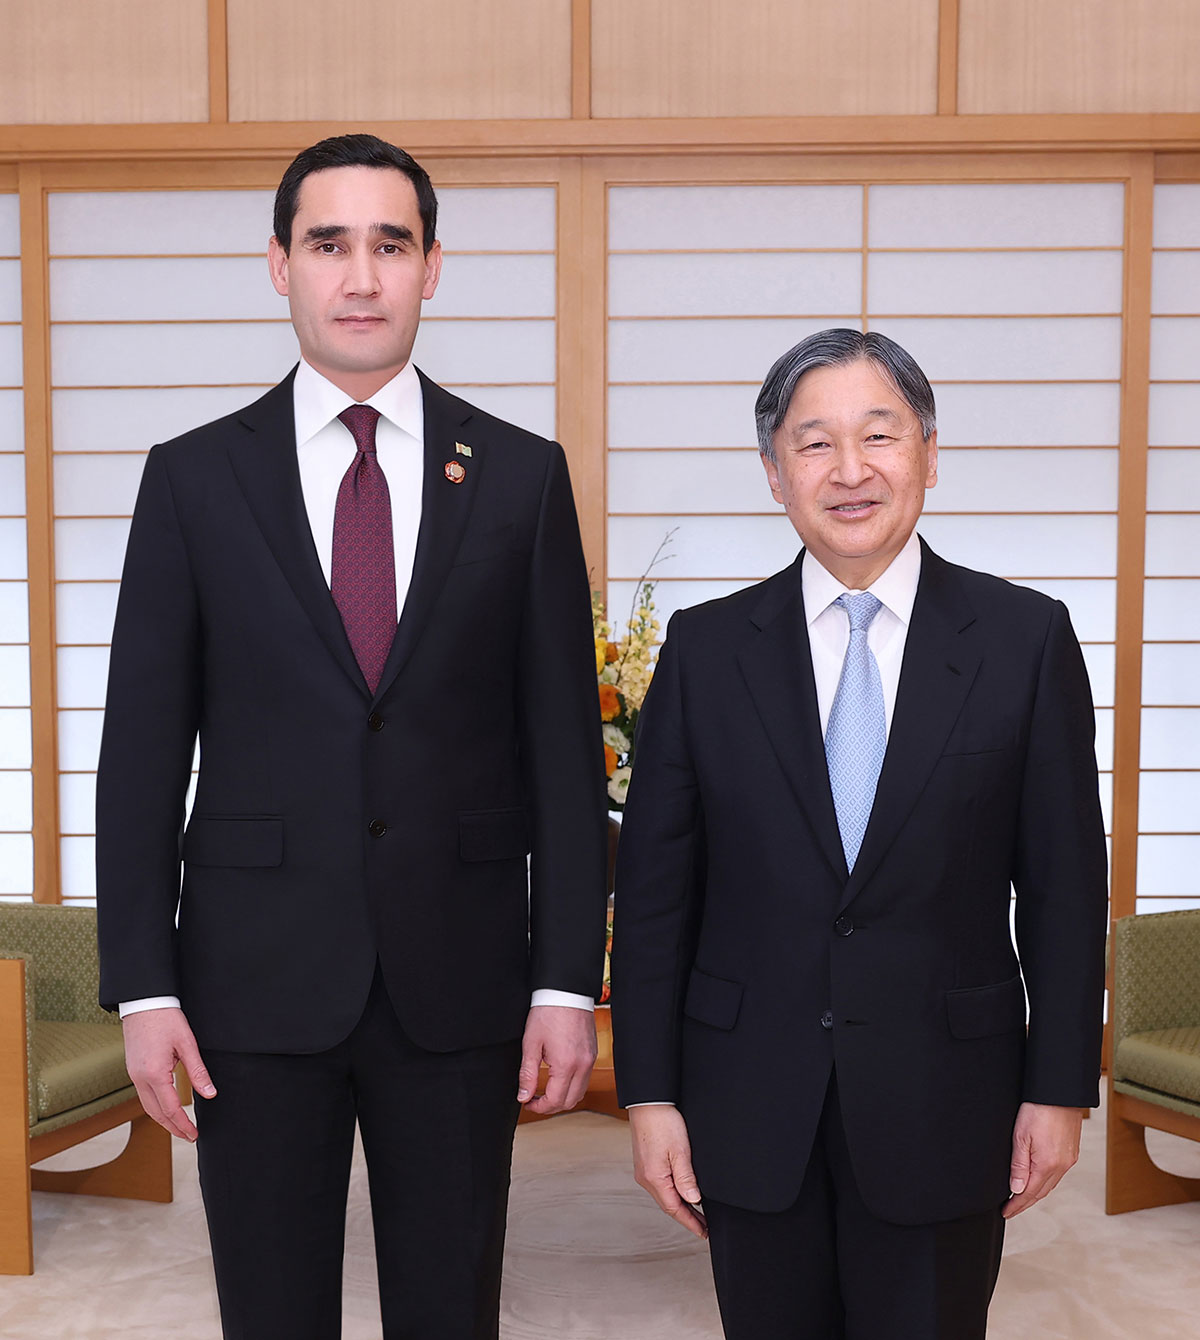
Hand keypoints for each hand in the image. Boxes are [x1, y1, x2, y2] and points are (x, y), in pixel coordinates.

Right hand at [121, 1007, 215, 1141]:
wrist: (144, 1002)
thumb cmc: (166, 1019)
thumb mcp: (187, 1044)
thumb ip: (198, 1071)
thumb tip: (210, 1094)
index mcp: (154, 1074)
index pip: (170, 1109)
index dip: (183, 1124)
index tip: (195, 1135)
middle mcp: (140, 1079)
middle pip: (156, 1113)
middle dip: (173, 1128)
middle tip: (189, 1136)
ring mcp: (133, 1075)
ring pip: (148, 1106)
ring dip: (163, 1120)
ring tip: (180, 1127)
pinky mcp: (133, 1070)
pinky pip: (144, 1095)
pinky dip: (156, 1107)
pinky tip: (166, 1108)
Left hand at [516, 1005, 597, 1114]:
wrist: (566, 991)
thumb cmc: (548, 1012)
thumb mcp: (531, 1044)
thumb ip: (527, 1074)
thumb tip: (523, 1096)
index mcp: (566, 1065)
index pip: (555, 1100)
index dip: (539, 1107)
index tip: (527, 1102)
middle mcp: (583, 1065)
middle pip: (569, 1102)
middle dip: (550, 1106)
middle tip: (534, 1099)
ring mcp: (590, 1059)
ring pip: (579, 1093)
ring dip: (563, 1097)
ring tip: (545, 1090)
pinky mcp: (592, 1053)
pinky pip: (585, 1079)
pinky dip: (572, 1086)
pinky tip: (558, 1078)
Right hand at [629, 1105, 706, 1238]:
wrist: (648, 1101)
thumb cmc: (663, 1122)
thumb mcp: (680, 1151)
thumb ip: (686, 1178)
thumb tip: (694, 1201)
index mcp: (654, 1178)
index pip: (674, 1209)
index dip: (691, 1222)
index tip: (704, 1233)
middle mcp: (645, 1178)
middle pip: (668, 1205)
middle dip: (687, 1217)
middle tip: (704, 1226)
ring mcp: (643, 1170)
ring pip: (664, 1195)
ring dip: (680, 1205)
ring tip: (697, 1212)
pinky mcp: (645, 1162)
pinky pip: (660, 1185)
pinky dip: (673, 1193)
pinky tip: (682, 1192)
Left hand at [1003, 1101, 1083, 1218]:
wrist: (1060, 1092)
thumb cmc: (1038, 1109)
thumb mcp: (1021, 1136)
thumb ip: (1019, 1165)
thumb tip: (1016, 1190)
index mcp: (1048, 1164)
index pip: (1029, 1193)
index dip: (1016, 1205)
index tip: (1006, 1212)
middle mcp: (1062, 1166)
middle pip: (1041, 1192)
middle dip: (1025, 1202)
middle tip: (1010, 1209)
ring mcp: (1069, 1159)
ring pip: (1050, 1184)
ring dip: (1036, 1193)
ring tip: (1021, 1198)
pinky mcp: (1072, 1152)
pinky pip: (1057, 1174)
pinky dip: (1045, 1181)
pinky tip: (1038, 1180)